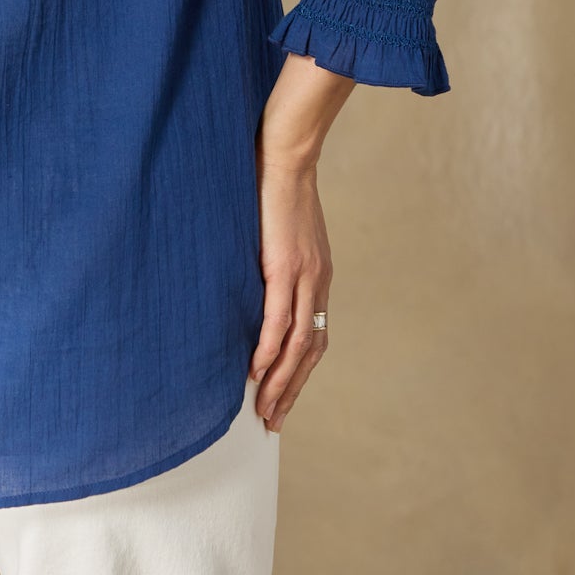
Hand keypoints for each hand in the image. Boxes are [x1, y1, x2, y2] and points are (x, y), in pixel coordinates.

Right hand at [249, 154, 332, 428]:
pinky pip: (278, 319)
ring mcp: (304, 276)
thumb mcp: (284, 231)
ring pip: (298, 345)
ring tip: (263, 409)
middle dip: (291, 390)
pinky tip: (255, 371)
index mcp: (318, 277)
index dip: (300, 373)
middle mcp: (318, 283)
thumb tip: (255, 280)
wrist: (286, 153)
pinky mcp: (285, 265)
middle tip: (273, 421)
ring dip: (280, 382)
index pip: (314, 338)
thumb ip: (278, 259)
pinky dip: (269, 349)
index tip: (282, 398)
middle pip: (311, 353)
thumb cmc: (277, 186)